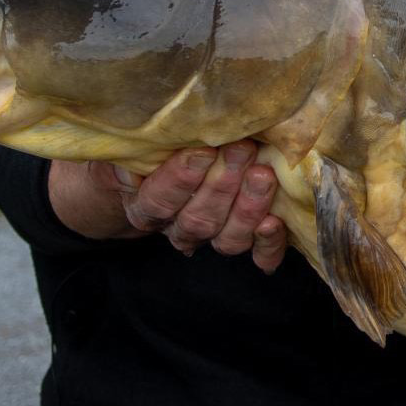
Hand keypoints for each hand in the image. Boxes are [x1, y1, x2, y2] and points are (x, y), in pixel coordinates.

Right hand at [49, 141, 288, 271]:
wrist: (166, 175)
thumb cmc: (151, 154)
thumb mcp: (131, 151)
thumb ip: (129, 156)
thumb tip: (129, 164)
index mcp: (145, 208)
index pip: (160, 200)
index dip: (182, 178)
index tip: (204, 151)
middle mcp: (178, 228)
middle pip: (198, 218)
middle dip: (222, 184)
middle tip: (242, 149)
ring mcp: (212, 237)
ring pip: (227, 237)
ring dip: (248, 207)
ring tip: (263, 174)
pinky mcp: (244, 240)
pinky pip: (258, 255)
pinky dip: (268, 244)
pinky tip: (275, 222)